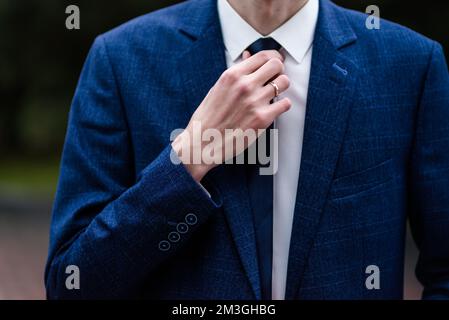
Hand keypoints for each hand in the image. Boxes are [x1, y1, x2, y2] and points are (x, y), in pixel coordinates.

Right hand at [172, 50, 290, 181]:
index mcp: (232, 75)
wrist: (202, 143)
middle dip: (279, 70)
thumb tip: (248, 57)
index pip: (262, 56)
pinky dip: (282, 105)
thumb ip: (236, 74)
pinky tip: (274, 108)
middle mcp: (245, 85)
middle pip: (276, 65)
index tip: (275, 62)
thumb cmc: (208, 118)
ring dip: (281, 87)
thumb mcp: (218, 89)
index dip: (272, 57)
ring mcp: (255, 101)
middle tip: (275, 78)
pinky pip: (285, 103)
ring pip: (284, 83)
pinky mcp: (263, 118)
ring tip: (273, 95)